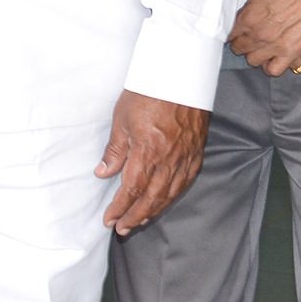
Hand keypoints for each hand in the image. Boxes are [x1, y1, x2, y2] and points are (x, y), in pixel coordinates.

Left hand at [96, 90, 207, 233]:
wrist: (181, 72)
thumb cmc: (150, 90)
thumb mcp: (122, 117)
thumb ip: (115, 149)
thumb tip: (104, 172)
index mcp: (148, 150)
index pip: (132, 189)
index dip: (120, 208)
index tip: (110, 219)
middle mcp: (169, 158)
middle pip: (151, 198)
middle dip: (135, 217)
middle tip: (122, 229)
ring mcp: (186, 156)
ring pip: (170, 194)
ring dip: (153, 211)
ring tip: (140, 221)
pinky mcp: (196, 152)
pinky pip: (185, 182)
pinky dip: (172, 196)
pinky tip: (164, 201)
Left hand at [231, 0, 300, 73]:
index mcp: (249, 16)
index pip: (228, 34)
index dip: (230, 31)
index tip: (235, 28)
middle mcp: (260, 34)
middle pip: (239, 49)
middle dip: (241, 41)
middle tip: (248, 35)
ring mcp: (275, 45)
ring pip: (253, 61)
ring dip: (253, 53)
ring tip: (259, 45)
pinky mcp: (292, 52)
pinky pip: (274, 70)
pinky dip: (270, 66)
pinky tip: (271, 56)